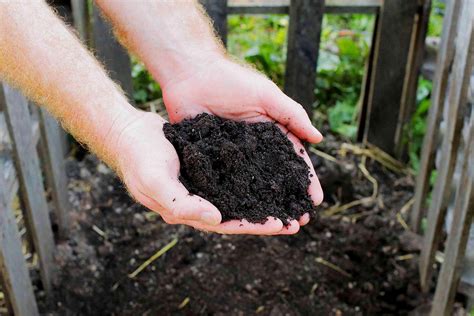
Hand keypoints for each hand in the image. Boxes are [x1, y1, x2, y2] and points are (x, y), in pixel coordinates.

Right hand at [114, 111, 287, 234]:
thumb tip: (216, 219)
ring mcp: (204, 183)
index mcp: (189, 210)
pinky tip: (268, 171)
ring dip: (263, 197)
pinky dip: (251, 175)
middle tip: (298, 219)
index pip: (228, 224)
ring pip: (240, 194)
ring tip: (289, 199)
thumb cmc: (138, 158)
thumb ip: (182, 204)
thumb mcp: (156, 182)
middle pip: (240, 213)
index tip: (282, 225)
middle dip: (267, 217)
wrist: (129, 132)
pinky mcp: (206, 166)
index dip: (255, 225)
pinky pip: (234, 173)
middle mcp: (200, 200)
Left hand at [161, 56, 323, 233]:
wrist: (190, 75)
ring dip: (263, 205)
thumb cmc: (231, 81)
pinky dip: (233, 198)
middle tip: (299, 221)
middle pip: (274, 178)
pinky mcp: (210, 160)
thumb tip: (318, 138)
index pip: (293, 160)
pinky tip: (241, 216)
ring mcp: (231, 156)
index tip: (315, 200)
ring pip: (250, 185)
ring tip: (275, 225)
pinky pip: (223, 182)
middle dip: (288, 199)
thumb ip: (292, 115)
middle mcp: (253, 148)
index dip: (305, 180)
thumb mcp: (266, 96)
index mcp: (270, 132)